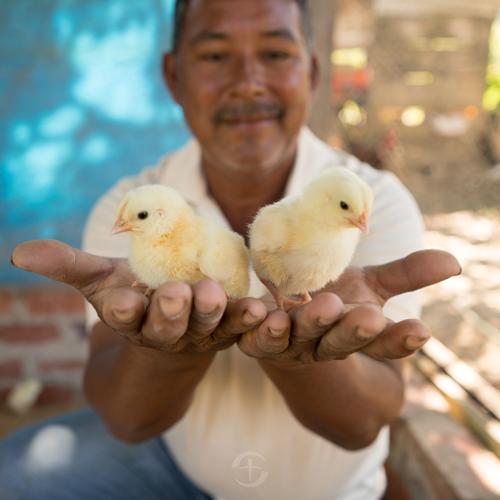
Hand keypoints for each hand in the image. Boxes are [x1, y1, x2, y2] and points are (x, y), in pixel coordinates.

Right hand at [11, 240, 266, 354]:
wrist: (173, 315)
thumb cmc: (135, 293)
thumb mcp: (102, 278)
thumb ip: (68, 265)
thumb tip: (19, 252)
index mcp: (132, 317)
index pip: (122, 314)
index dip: (123, 308)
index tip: (122, 300)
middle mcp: (165, 331)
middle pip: (167, 324)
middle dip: (171, 311)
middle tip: (176, 294)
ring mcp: (200, 332)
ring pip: (207, 325)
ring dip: (214, 313)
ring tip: (221, 297)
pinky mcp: (228, 327)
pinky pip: (240, 325)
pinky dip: (249, 319)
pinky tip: (260, 309)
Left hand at [237, 250, 460, 365]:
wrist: (282, 319)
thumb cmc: (333, 301)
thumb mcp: (370, 286)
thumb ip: (406, 275)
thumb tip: (454, 263)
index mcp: (353, 335)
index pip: (381, 343)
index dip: (399, 340)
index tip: (420, 330)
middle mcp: (321, 345)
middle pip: (339, 342)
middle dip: (354, 331)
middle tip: (369, 317)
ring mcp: (286, 344)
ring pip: (296, 339)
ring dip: (306, 326)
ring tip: (314, 310)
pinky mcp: (253, 337)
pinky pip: (252, 335)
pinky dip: (254, 325)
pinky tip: (260, 311)